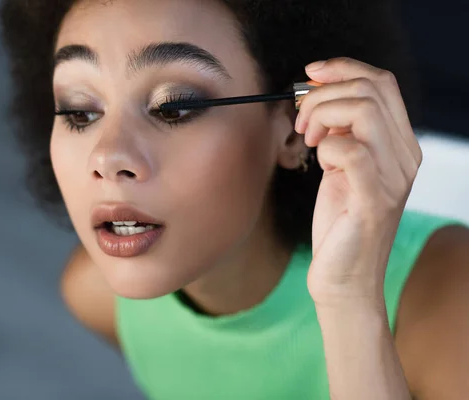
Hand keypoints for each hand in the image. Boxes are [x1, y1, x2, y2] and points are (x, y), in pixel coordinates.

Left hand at [294, 57, 422, 305]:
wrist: (344, 279)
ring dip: (323, 115)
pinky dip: (326, 147)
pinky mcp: (374, 200)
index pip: (383, 83)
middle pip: (371, 89)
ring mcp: (393, 178)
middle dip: (324, 94)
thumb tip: (321, 95)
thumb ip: (341, 133)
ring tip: (309, 139)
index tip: (311, 74)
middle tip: (303, 122)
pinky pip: (351, 151)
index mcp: (399, 145)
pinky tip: (320, 163)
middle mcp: (405, 157)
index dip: (344, 69)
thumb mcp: (340, 168)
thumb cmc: (338, 223)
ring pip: (364, 111)